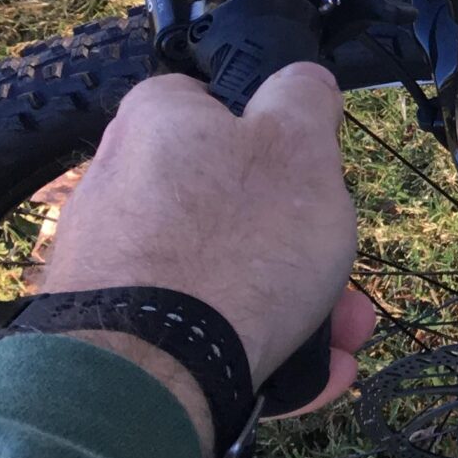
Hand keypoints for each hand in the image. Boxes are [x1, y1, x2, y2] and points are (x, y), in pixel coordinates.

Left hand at [41, 64, 377, 457]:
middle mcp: (121, 183)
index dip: (277, 138)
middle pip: (234, 202)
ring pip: (225, 270)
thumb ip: (304, 98)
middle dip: (302, 246)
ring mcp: (112, 261)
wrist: (149, 375)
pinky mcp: (113, 326)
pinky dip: (250, 345)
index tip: (314, 177)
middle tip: (345, 282)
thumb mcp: (300, 146)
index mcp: (157, 121)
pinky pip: (197, 325)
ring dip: (293, 304)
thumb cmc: (234, 248)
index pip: (218, 103)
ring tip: (340, 345)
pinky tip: (302, 376)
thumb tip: (300, 82)